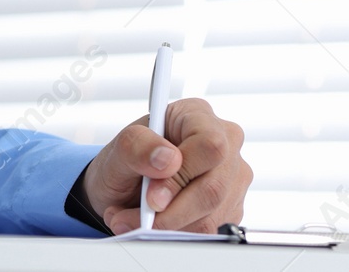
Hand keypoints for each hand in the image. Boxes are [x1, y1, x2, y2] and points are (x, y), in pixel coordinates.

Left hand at [82, 97, 251, 233]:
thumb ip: (136, 147)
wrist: (123, 187)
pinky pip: (210, 230)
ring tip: (136, 219)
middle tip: (141, 217)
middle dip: (172, 211)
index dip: (182, 174)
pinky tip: (156, 224)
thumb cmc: (125, 161)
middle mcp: (225, 143)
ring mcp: (232, 177)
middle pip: (214, 187)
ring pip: (213, 214)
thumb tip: (167, 158)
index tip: (153, 196)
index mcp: (197, 115)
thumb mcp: (117, 151)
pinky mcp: (230, 206)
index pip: (210, 144)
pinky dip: (178, 233)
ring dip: (170, 226)